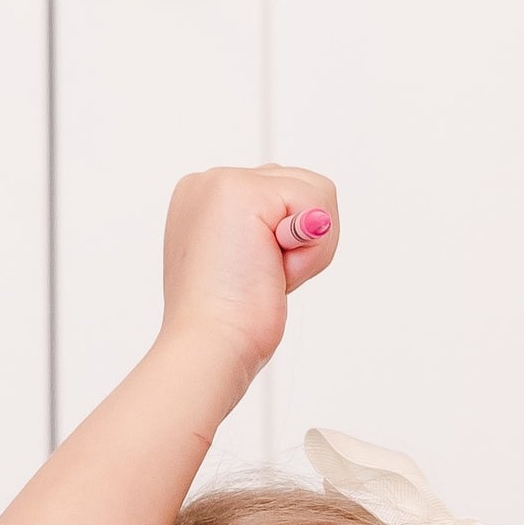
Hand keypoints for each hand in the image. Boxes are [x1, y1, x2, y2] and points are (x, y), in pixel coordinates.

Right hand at [155, 163, 338, 383]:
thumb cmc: (230, 321)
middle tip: (266, 276)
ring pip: (316, 192)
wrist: (210, 343)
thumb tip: (317, 222)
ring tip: (266, 272)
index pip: (284, 196)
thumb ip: (275, 233)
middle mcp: (209, 183)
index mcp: (206, 200)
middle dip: (305, 242)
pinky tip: (273, 267)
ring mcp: (222, 181)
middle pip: (303, 188)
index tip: (258, 273)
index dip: (292, 242)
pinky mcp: (242, 189)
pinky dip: (311, 247)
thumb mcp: (254, 263)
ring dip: (308, 247)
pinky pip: (317, 202)